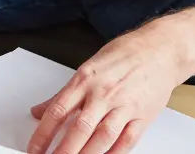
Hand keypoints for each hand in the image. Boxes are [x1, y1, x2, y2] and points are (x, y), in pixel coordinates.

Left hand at [26, 24, 188, 153]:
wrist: (160, 50)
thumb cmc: (124, 55)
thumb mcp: (88, 68)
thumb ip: (64, 94)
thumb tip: (39, 111)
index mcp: (84, 80)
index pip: (57, 111)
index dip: (43, 134)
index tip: (34, 149)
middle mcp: (103, 93)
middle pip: (80, 128)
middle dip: (64, 151)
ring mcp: (124, 105)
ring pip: (103, 137)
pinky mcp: (143, 116)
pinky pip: (127, 140)